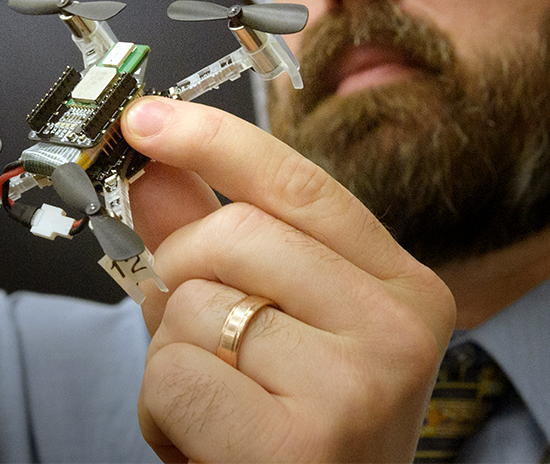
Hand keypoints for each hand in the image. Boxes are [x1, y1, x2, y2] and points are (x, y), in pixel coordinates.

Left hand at [122, 96, 454, 462]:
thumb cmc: (296, 431)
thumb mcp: (267, 324)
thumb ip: (214, 237)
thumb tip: (156, 161)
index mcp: (403, 288)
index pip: (299, 185)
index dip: (215, 141)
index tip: (146, 119)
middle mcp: (399, 328)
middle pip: (235, 234)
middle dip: (181, 276)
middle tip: (198, 331)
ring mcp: (361, 383)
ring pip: (195, 303)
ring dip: (171, 355)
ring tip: (217, 402)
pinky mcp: (304, 441)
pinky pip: (175, 374)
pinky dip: (160, 410)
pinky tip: (207, 444)